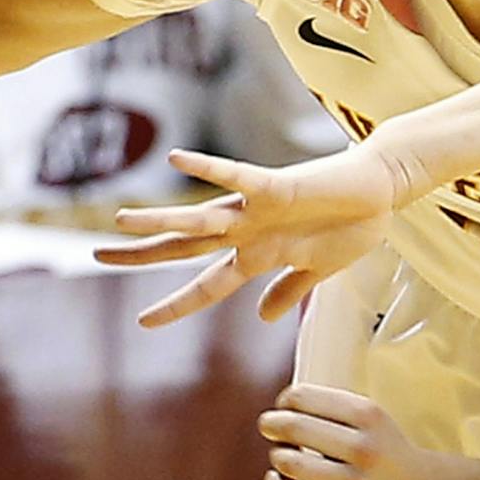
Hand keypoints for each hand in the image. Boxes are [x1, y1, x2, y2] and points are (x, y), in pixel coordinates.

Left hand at [95, 142, 401, 326]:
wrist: (383, 191)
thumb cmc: (354, 227)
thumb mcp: (319, 273)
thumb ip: (288, 290)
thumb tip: (261, 317)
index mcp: (258, 256)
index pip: (207, 285)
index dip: (176, 304)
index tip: (143, 322)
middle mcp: (248, 232)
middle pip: (184, 247)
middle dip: (142, 254)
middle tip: (96, 254)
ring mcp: (258, 209)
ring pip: (199, 218)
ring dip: (161, 221)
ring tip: (120, 221)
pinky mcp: (276, 186)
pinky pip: (237, 177)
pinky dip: (209, 168)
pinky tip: (177, 157)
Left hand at [257, 384, 440, 479]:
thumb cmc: (378, 447)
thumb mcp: (366, 416)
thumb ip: (326, 407)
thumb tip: (277, 410)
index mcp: (368, 415)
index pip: (302, 397)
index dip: (285, 401)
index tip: (284, 406)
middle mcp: (363, 448)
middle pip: (293, 427)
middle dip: (272, 424)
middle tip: (268, 426)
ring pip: (290, 463)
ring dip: (277, 455)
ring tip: (281, 455)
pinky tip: (277, 477)